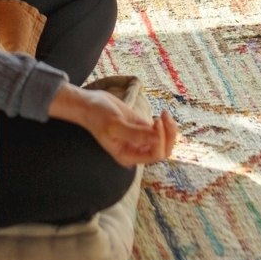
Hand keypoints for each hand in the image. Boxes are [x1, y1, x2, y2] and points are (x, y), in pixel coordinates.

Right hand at [51, 82, 177, 166]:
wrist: (90, 103)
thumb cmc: (98, 116)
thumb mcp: (115, 125)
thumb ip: (136, 134)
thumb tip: (158, 139)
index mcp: (128, 156)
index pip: (155, 155)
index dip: (160, 140)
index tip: (155, 122)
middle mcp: (136, 151)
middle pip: (163, 151)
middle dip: (168, 136)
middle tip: (164, 117)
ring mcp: (140, 139)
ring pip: (164, 141)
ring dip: (170, 129)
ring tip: (165, 114)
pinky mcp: (142, 128)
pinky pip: (160, 131)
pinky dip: (166, 123)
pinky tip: (163, 113)